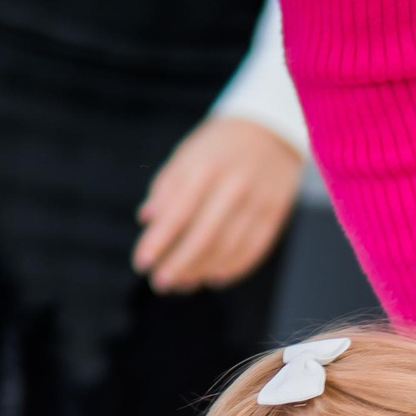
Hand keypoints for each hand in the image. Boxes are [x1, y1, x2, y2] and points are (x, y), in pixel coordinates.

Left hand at [131, 114, 301, 293]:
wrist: (271, 131)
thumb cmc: (218, 147)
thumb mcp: (187, 155)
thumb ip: (167, 187)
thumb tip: (147, 220)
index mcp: (205, 168)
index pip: (177, 213)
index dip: (157, 242)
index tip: (141, 263)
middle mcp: (233, 186)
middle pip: (204, 238)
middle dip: (179, 265)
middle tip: (160, 283)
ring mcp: (257, 202)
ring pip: (228, 249)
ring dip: (201, 271)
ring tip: (182, 284)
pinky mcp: (274, 214)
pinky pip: (252, 250)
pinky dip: (231, 269)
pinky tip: (213, 277)